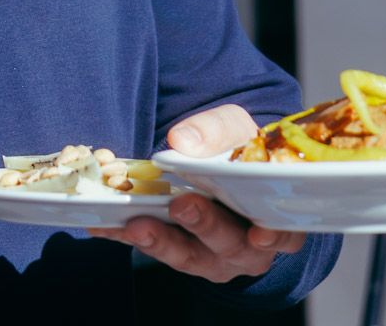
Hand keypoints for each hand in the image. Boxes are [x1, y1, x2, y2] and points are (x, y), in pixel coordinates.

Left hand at [87, 104, 305, 282]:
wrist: (221, 169)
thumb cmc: (241, 152)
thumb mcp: (236, 130)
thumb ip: (217, 132)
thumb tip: (182, 140)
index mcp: (274, 218)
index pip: (282, 235)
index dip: (273, 236)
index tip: (260, 234)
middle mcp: (246, 247)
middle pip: (229, 245)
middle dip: (204, 225)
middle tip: (181, 206)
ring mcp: (209, 256)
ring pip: (187, 256)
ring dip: (159, 241)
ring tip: (134, 225)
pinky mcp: (174, 252)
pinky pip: (151, 247)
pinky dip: (125, 235)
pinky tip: (102, 223)